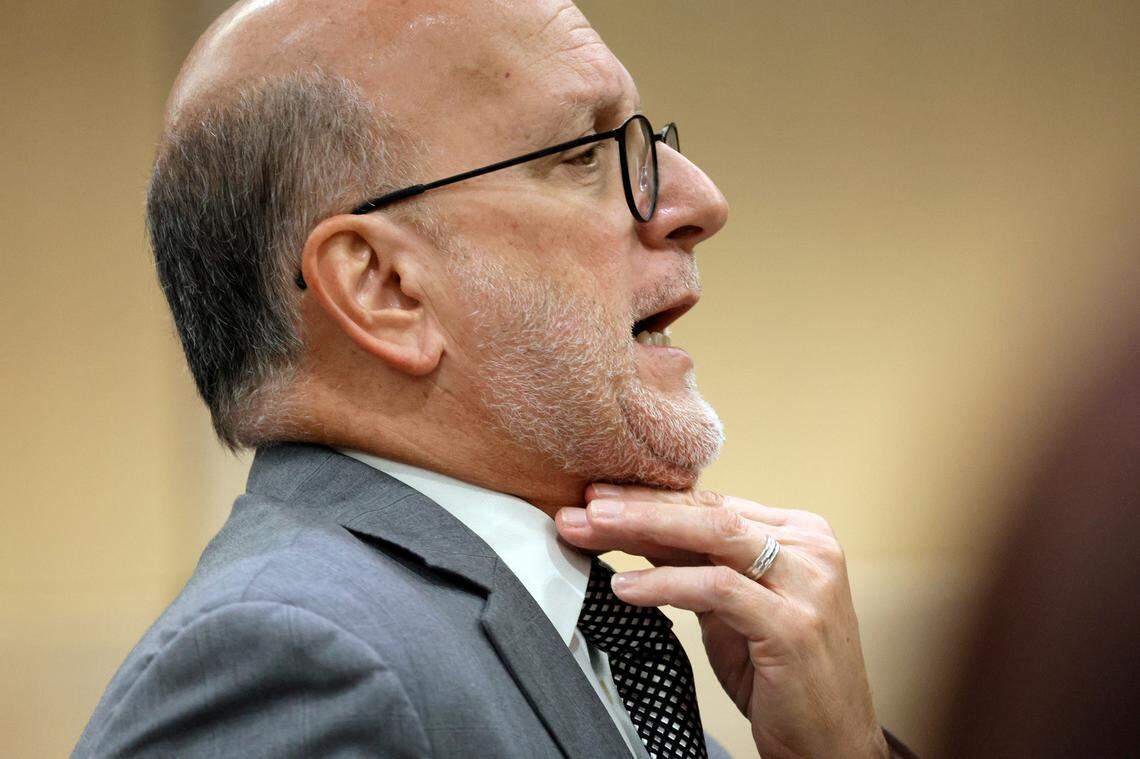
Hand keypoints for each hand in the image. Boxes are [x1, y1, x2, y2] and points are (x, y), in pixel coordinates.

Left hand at [555, 485, 888, 758]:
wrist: (831, 744)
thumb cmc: (780, 675)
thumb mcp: (732, 609)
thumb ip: (696, 564)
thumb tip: (631, 527)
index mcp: (800, 534)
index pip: (713, 504)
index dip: (652, 498)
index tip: (597, 495)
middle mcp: (810, 548)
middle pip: (709, 512)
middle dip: (638, 506)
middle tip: (580, 505)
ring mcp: (807, 584)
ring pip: (713, 535)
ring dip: (643, 529)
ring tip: (589, 530)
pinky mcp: (794, 625)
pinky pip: (717, 589)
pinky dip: (665, 583)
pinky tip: (624, 587)